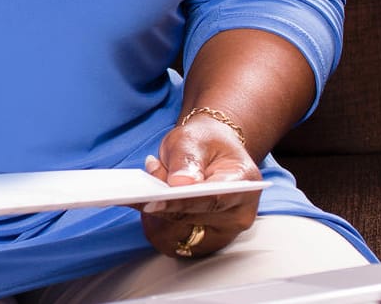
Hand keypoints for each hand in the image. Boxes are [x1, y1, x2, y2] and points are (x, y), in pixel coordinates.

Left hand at [139, 113, 262, 259]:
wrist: (212, 152)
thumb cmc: (205, 144)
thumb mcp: (192, 139)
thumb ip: (186, 159)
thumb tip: (179, 183)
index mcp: (243, 184)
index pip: (211, 200)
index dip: (180, 203)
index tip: (152, 201)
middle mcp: (239, 214)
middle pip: (192, 221)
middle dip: (161, 206)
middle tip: (136, 190)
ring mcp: (224, 232)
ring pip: (180, 237)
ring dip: (156, 218)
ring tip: (145, 193)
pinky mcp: (206, 241)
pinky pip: (175, 242)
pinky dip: (158, 225)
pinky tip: (149, 205)